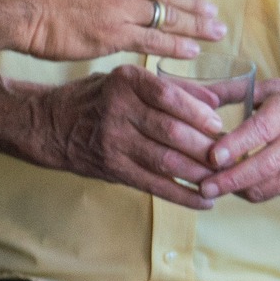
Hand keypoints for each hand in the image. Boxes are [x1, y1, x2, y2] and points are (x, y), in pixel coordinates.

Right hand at [0, 0, 222, 61]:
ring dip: (195, 25)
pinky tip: (192, 51)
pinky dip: (175, 46)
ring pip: (167, 16)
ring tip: (215, 33)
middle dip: (194, 4)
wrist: (14, 5)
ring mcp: (120, 8)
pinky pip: (154, 40)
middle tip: (214, 14)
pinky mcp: (114, 34)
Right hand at [40, 65, 225, 208]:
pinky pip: (154, 185)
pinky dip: (183, 196)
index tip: (219, 124)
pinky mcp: (113, 168)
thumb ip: (171, 88)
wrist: (50, 124)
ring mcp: (113, 142)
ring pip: (166, 161)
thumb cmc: (97, 98)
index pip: (167, 95)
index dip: (197, 112)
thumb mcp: (126, 80)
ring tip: (222, 178)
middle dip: (205, 147)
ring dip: (199, 173)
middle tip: (229, 156)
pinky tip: (204, 200)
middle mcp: (117, 110)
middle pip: (171, 131)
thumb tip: (216, 102)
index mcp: (125, 82)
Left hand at [198, 79, 279, 202]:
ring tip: (212, 188)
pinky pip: (278, 191)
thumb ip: (240, 91)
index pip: (261, 131)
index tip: (212, 156)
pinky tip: (237, 184)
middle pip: (262, 168)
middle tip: (204, 186)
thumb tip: (202, 95)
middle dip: (230, 181)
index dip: (235, 145)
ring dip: (238, 190)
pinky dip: (255, 189)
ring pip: (268, 187)